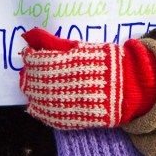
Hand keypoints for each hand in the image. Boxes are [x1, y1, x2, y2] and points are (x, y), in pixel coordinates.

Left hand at [19, 28, 155, 129]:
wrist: (126, 87)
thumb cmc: (105, 62)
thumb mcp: (81, 46)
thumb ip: (54, 42)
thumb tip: (30, 36)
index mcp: (67, 65)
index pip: (36, 62)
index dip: (30, 58)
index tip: (30, 54)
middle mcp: (63, 85)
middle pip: (33, 82)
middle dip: (29, 75)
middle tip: (31, 70)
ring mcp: (65, 105)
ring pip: (36, 100)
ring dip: (32, 92)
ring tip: (34, 85)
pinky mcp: (69, 120)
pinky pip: (47, 117)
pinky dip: (39, 109)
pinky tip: (38, 103)